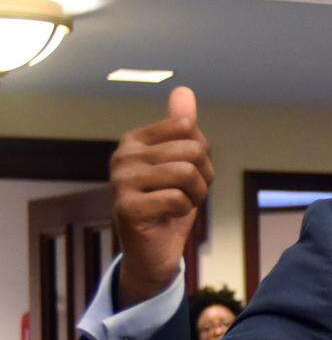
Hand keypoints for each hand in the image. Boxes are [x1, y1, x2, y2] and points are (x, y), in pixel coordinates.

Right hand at [111, 87, 213, 306]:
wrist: (155, 250)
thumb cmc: (170, 202)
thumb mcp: (182, 160)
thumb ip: (181, 126)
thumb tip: (183, 90)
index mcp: (135, 139)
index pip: (188, 127)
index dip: (202, 154)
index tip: (189, 172)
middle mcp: (123, 156)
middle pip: (192, 150)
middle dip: (203, 176)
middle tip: (187, 194)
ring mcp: (121, 182)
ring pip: (187, 173)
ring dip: (195, 195)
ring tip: (179, 205)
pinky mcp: (127, 208)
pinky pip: (177, 199)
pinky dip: (183, 211)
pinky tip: (167, 218)